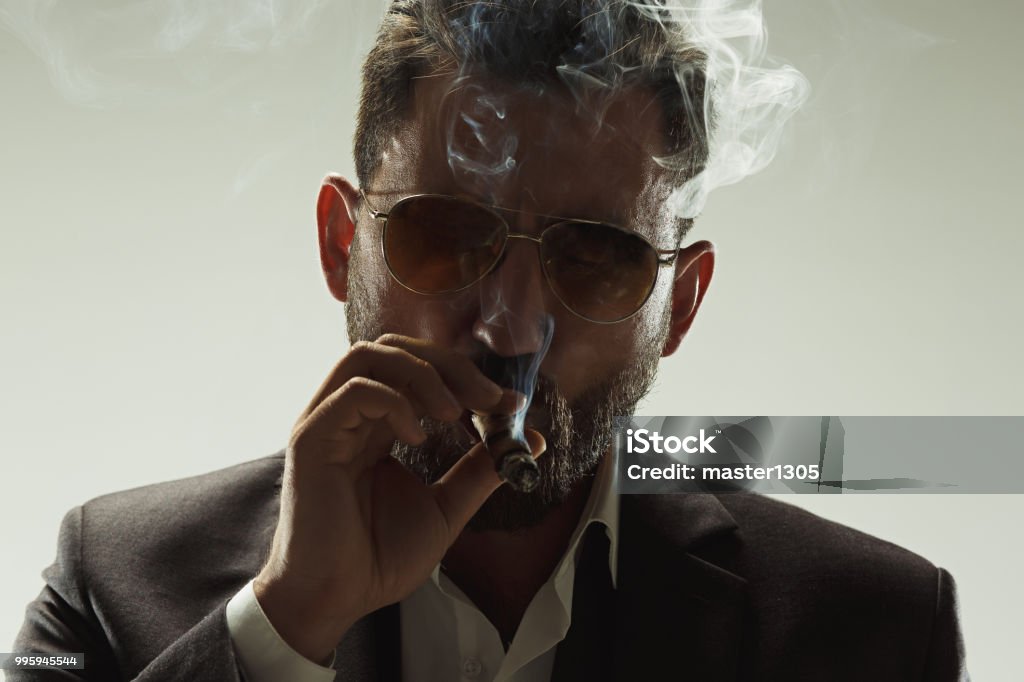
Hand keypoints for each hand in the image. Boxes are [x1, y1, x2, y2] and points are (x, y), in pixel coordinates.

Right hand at [253, 334, 545, 662]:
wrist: (335, 600)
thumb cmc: (377, 557)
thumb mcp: (446, 508)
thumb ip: (480, 470)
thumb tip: (529, 442)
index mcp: (377, 424)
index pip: (418, 370)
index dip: (468, 376)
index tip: (511, 403)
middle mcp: (349, 415)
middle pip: (396, 349)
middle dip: (451, 365)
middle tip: (491, 398)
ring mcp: (327, 422)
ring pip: (370, 355)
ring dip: (423, 373)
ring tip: (454, 411)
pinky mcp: (312, 438)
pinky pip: (355, 392)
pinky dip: (395, 402)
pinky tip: (417, 437)